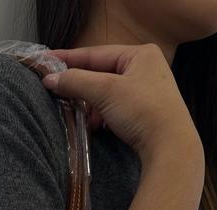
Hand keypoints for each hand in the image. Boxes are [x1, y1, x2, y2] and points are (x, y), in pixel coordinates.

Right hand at [42, 43, 202, 166]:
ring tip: (80, 115)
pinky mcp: (146, 113)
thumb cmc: (143, 111)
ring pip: (108, 94)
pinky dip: (103, 116)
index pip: (96, 53)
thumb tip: (50, 79)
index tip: (46, 61)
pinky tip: (97, 125)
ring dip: (91, 105)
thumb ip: (75, 82)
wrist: (170, 147)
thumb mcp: (105, 91)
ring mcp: (147, 92)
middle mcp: (146, 69)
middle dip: (81, 87)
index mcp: (140, 54)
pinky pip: (116, 109)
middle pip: (101, 74)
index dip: (69, 59)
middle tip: (58, 92)